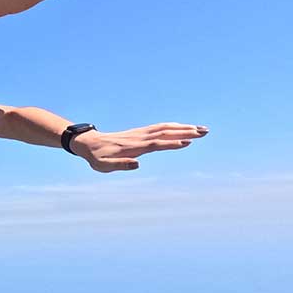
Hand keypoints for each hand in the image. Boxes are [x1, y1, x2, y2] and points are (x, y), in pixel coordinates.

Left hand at [71, 123, 207, 172]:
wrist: (88, 143)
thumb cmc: (96, 157)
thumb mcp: (104, 166)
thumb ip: (120, 165)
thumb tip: (137, 165)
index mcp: (133, 146)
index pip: (155, 144)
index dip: (171, 143)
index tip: (187, 142)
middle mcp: (139, 137)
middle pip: (165, 132)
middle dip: (185, 132)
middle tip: (205, 132)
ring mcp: (140, 133)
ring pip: (164, 128)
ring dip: (183, 127)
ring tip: (201, 129)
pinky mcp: (139, 132)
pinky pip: (159, 127)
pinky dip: (173, 126)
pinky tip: (182, 127)